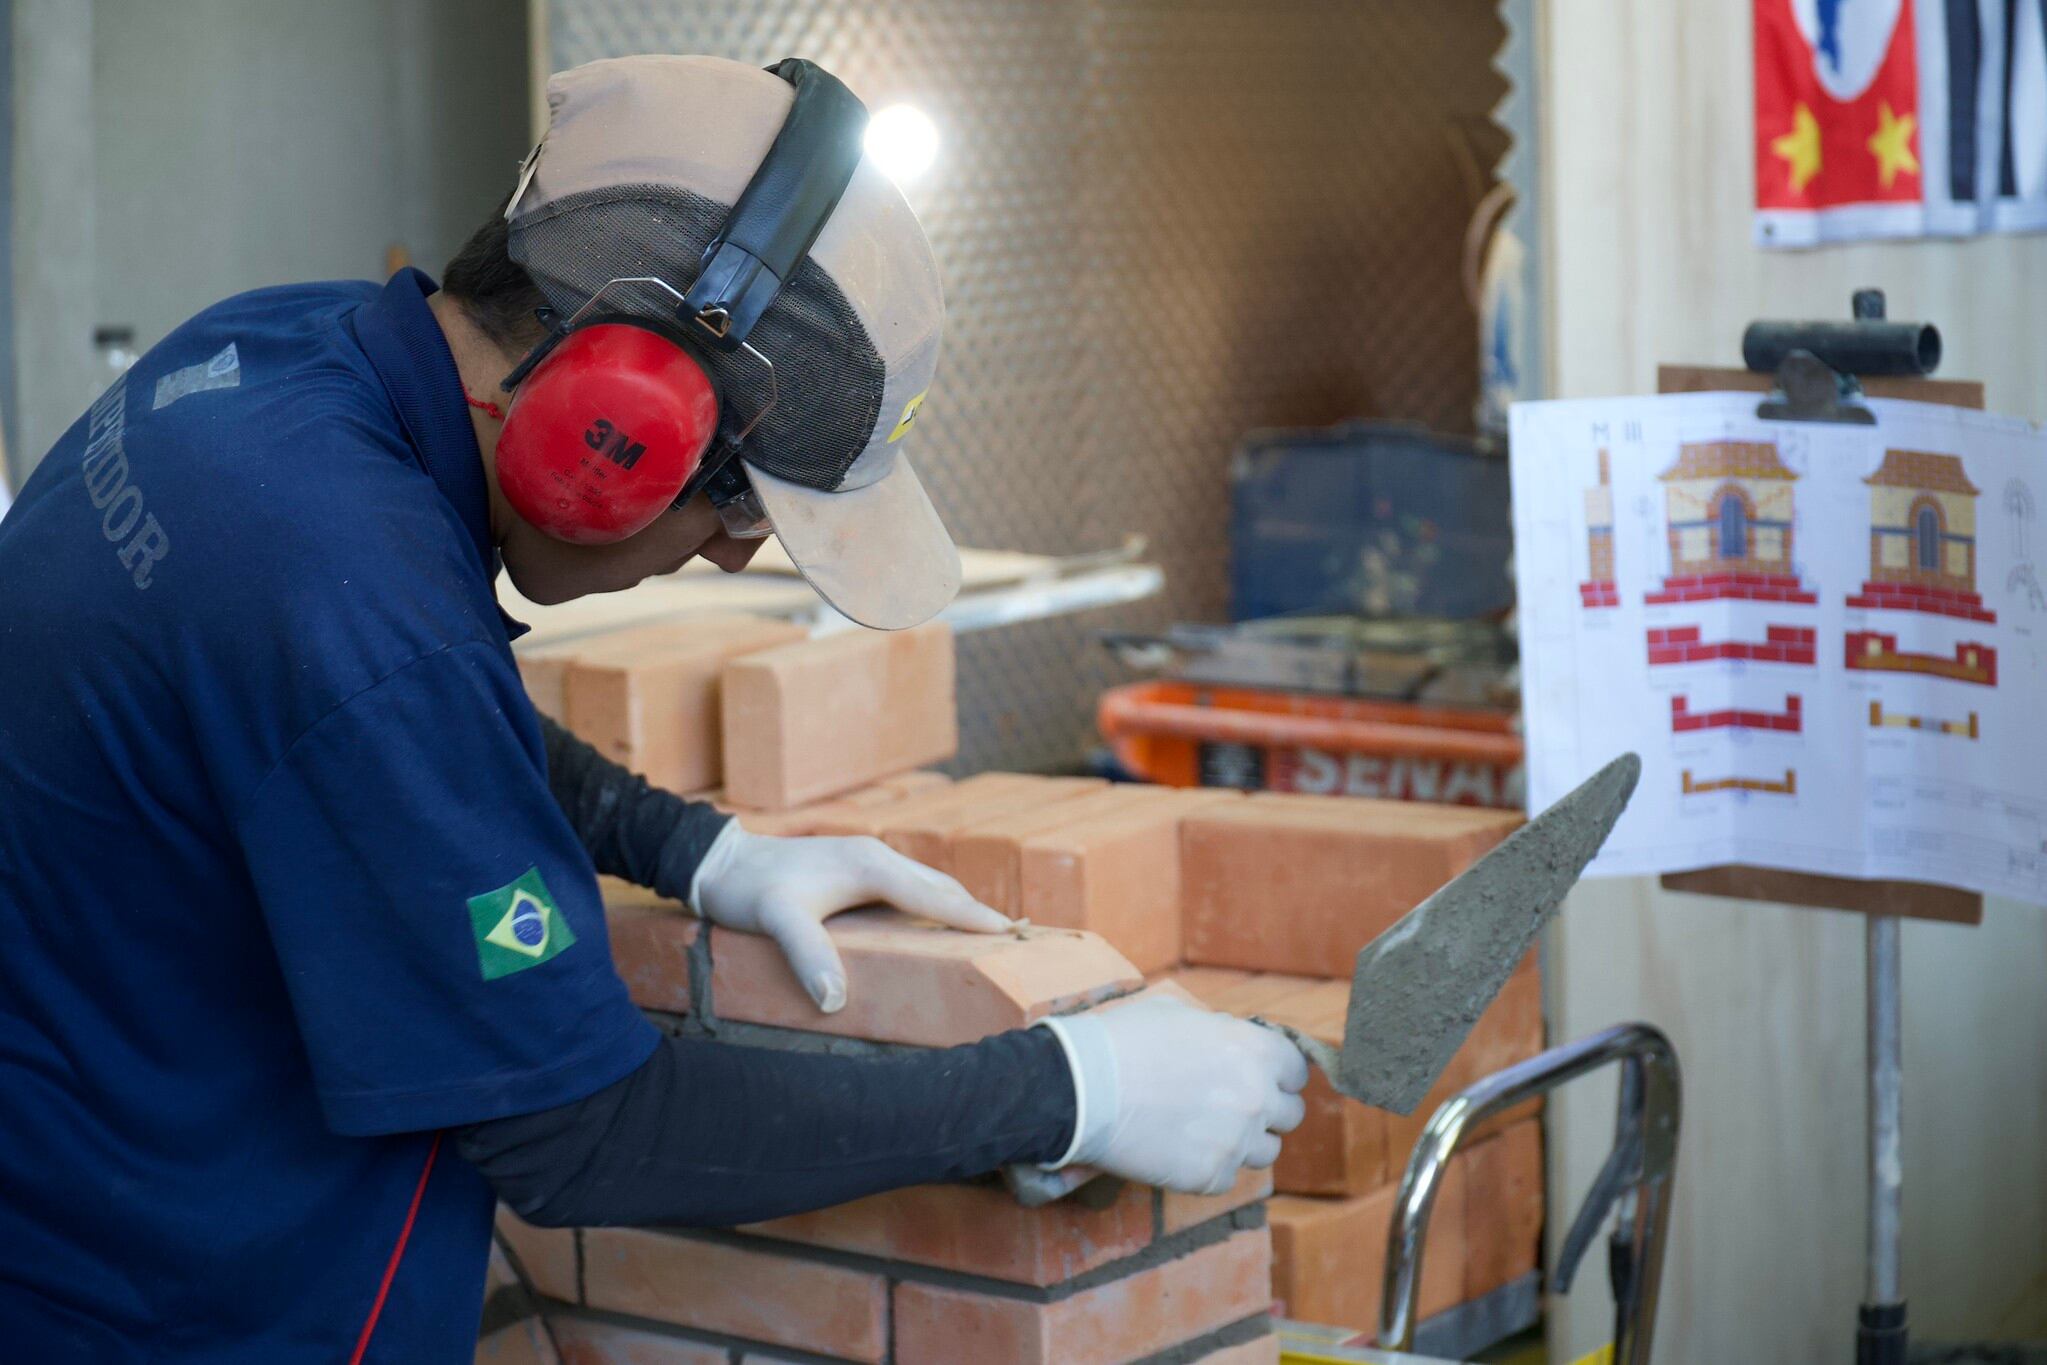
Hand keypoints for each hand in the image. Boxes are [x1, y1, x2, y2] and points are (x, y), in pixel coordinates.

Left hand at [685, 822, 1011, 1013]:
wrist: (719, 860)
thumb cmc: (749, 889)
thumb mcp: (776, 920)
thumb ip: (808, 957)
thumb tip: (836, 1001)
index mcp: (871, 866)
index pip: (935, 896)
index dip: (974, 917)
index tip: (1011, 933)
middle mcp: (877, 856)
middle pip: (941, 886)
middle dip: (977, 910)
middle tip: (1015, 940)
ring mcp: (867, 858)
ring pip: (926, 883)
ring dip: (956, 906)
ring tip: (985, 934)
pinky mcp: (855, 867)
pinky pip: (908, 886)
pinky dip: (932, 902)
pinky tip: (930, 924)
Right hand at [1037, 996, 1308, 1194]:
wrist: (1083, 1089)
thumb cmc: (1125, 1041)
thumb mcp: (1178, 1014)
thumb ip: (1218, 1032)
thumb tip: (1229, 1042)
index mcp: (1255, 1051)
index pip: (1297, 1069)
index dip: (1278, 1072)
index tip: (1261, 1076)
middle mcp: (1257, 1098)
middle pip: (1291, 1114)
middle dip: (1266, 1108)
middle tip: (1232, 1105)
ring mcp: (1236, 1142)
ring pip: (1266, 1151)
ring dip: (1244, 1141)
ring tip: (1206, 1129)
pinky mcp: (1210, 1176)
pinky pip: (1227, 1176)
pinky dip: (1209, 1165)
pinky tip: (1179, 1148)